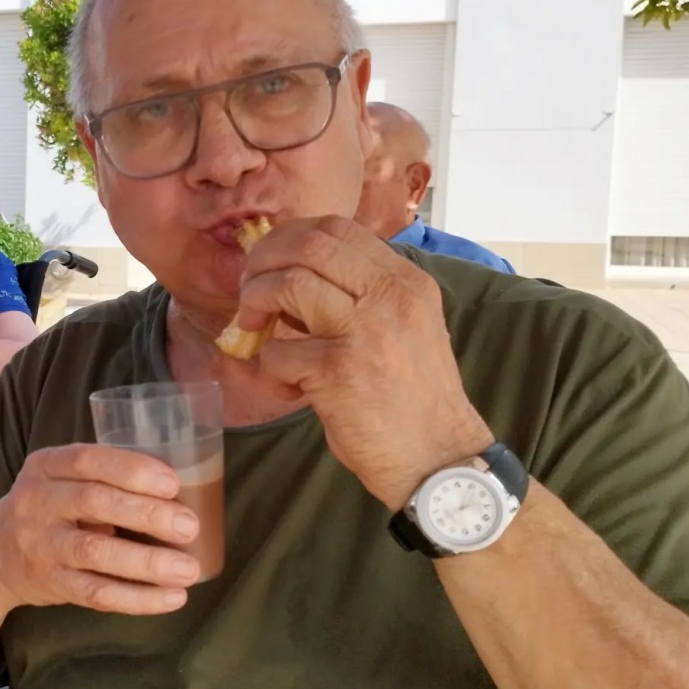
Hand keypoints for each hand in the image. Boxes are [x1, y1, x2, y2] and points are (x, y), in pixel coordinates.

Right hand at [0, 444, 201, 615]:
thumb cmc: (52, 507)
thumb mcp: (62, 478)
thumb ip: (108, 477)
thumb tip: (185, 490)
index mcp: (46, 465)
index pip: (87, 460)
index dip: (132, 470)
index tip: (174, 483)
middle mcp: (37, 502)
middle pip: (93, 503)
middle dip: (147, 514)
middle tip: (189, 526)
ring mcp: (40, 545)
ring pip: (95, 553)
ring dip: (147, 562)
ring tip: (189, 569)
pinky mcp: (50, 585)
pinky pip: (96, 594)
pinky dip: (138, 598)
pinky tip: (171, 598)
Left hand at [234, 215, 493, 510]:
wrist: (439, 460)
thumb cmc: (414, 399)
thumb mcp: (404, 328)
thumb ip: (362, 297)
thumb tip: (292, 276)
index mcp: (406, 282)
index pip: (338, 228)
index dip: (291, 237)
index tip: (272, 262)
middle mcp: (390, 296)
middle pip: (310, 244)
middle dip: (264, 260)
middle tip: (249, 289)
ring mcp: (365, 331)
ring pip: (288, 283)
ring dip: (256, 302)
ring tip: (254, 328)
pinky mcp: (338, 372)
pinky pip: (277, 352)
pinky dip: (268, 367)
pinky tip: (288, 386)